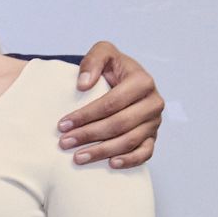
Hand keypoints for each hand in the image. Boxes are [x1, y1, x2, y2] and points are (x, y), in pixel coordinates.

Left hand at [59, 43, 163, 168]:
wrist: (125, 80)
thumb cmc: (111, 68)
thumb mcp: (103, 53)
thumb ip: (93, 60)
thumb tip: (83, 84)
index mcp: (143, 81)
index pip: (112, 103)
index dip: (86, 115)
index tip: (63, 124)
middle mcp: (153, 102)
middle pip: (119, 124)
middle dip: (89, 135)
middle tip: (64, 143)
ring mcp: (154, 122)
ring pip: (129, 141)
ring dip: (102, 151)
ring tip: (78, 157)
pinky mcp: (153, 137)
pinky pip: (145, 153)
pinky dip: (130, 160)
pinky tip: (111, 164)